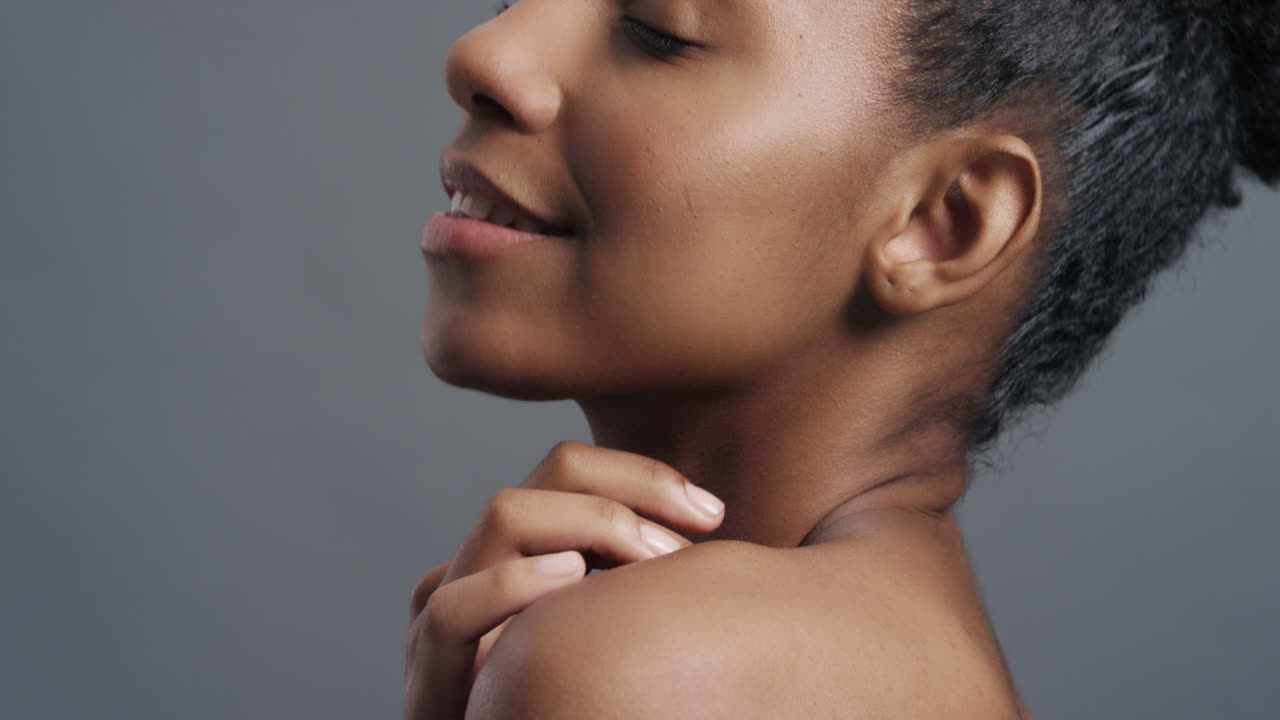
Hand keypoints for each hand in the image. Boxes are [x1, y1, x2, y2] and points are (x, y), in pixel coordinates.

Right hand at [403, 440, 725, 719]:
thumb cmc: (596, 710)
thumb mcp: (623, 640)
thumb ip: (645, 588)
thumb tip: (724, 540)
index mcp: (524, 561)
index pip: (570, 472)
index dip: (641, 475)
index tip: (712, 513)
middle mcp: (481, 577)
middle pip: (546, 477)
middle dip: (631, 487)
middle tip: (702, 526)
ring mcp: (446, 625)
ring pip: (504, 518)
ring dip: (592, 522)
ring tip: (656, 560)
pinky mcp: (430, 686)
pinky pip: (451, 613)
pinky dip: (510, 586)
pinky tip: (571, 580)